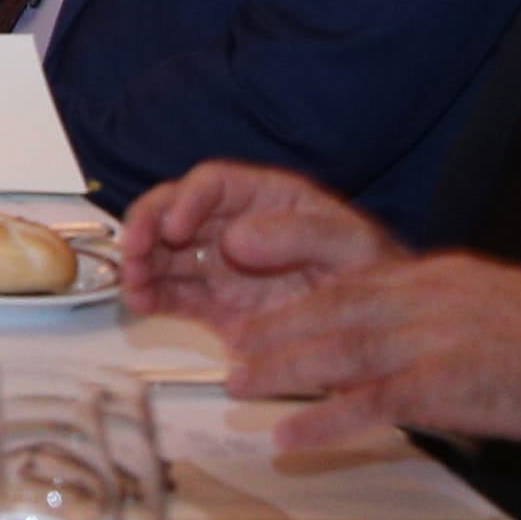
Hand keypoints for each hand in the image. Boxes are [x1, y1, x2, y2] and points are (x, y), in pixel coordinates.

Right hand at [120, 157, 401, 325]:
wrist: (385, 335)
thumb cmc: (375, 278)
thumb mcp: (351, 246)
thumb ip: (298, 235)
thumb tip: (234, 237)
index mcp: (267, 199)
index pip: (212, 184)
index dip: (186, 199)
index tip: (178, 226)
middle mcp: (235, 227)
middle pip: (174, 213)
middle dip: (148, 227)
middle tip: (135, 250)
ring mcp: (222, 268)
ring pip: (165, 254)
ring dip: (141, 262)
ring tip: (135, 282)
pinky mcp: (217, 307)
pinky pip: (173, 295)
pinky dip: (151, 297)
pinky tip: (141, 303)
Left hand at [213, 253, 520, 454]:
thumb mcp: (491, 305)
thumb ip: (439, 312)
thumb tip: (401, 332)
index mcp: (433, 277)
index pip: (349, 280)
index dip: (296, 295)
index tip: (258, 310)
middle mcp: (424, 299)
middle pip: (331, 308)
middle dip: (275, 328)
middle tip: (231, 348)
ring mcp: (433, 340)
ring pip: (339, 348)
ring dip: (282, 367)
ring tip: (235, 383)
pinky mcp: (449, 386)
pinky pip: (373, 402)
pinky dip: (324, 418)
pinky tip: (288, 434)